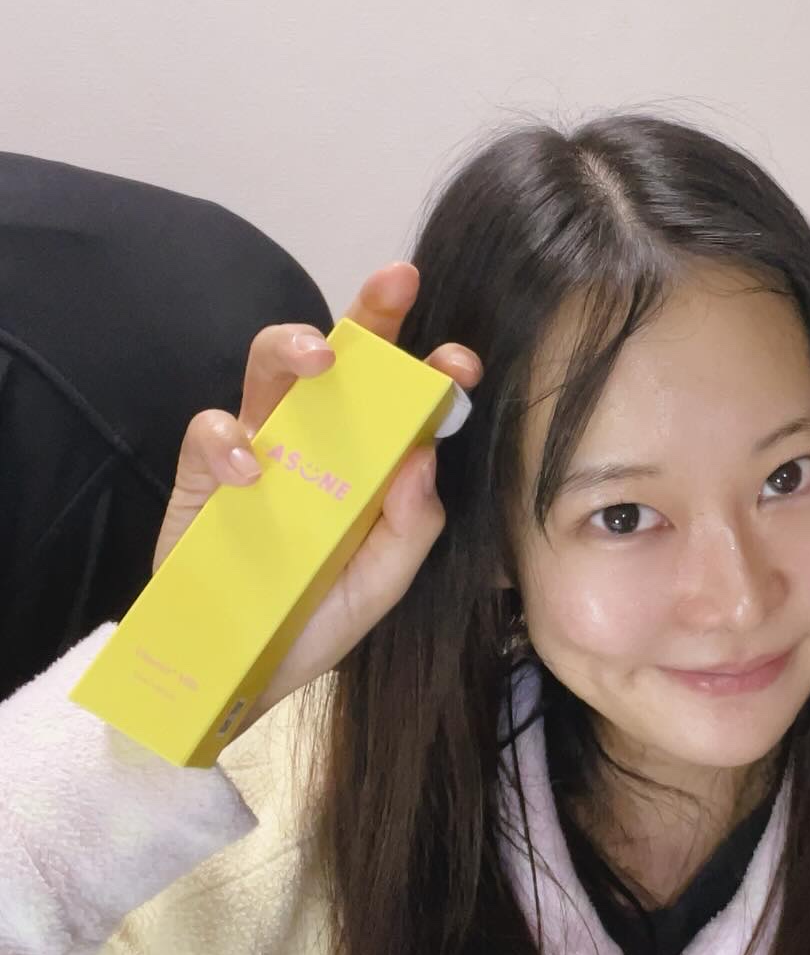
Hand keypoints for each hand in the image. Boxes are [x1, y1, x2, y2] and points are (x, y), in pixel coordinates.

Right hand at [152, 262, 482, 740]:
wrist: (239, 669)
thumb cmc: (321, 618)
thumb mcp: (382, 583)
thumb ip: (413, 528)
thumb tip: (425, 457)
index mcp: (374, 459)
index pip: (406, 398)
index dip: (434, 369)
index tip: (461, 362)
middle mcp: (321, 439)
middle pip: (343, 357)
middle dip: (371, 314)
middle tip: (397, 286)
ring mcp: (260, 446)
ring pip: (269, 366)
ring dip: (295, 345)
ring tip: (321, 359)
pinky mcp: (202, 473)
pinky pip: (211, 430)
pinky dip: (229, 441)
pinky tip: (251, 476)